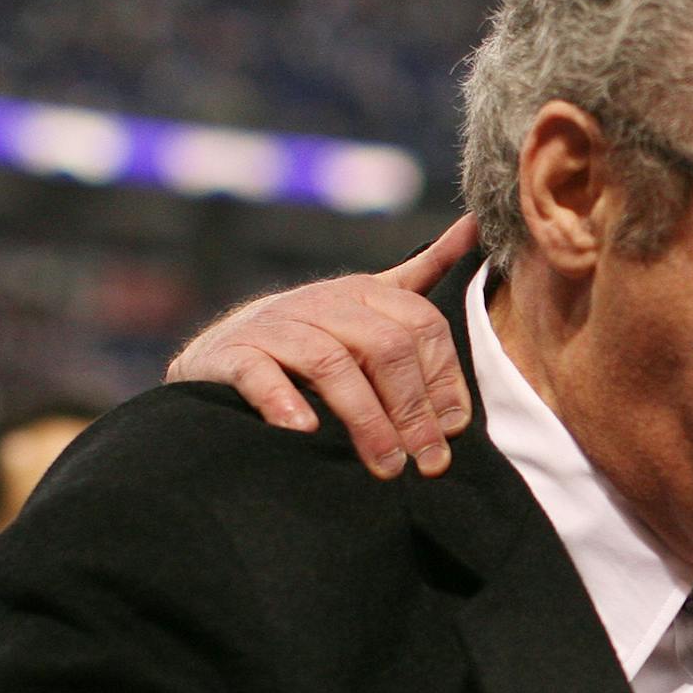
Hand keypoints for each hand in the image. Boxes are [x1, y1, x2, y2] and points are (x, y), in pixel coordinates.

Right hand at [165, 213, 479, 477]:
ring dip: (365, 420)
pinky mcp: (230, 355)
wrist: (218, 358)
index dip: (445, 378)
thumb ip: (418, 278)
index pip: (422, 325)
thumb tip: (474, 227)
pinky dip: (283, 401)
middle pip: (384, 346)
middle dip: (412, 409)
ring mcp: (273, 327)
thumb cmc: (306, 342)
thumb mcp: (365, 307)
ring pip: (331, 364)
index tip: (454, 429)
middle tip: (426, 461)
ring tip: (386, 465)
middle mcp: (319, 303)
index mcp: (361, 293)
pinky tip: (306, 431)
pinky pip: (259, 373)